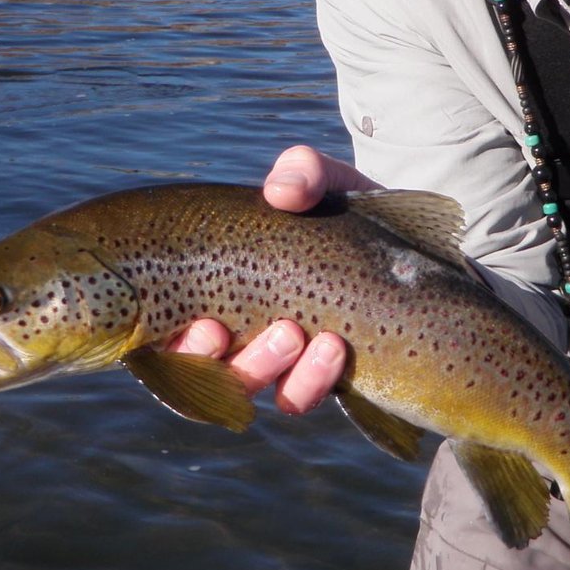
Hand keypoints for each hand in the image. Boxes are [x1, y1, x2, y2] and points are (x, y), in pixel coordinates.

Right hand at [170, 145, 377, 413]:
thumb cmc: (343, 210)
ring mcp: (274, 358)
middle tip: (224, 330)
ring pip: (244, 386)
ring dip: (259, 367)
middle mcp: (234, 326)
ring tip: (293, 333)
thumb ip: (302, 171)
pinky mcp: (315, 378)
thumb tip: (280, 190)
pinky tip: (335, 350)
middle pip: (194, 366)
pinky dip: (308, 382)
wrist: (403, 240)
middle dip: (203, 357)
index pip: (165, 322)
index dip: (168, 336)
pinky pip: (295, 398)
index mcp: (213, 281)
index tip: (200, 320)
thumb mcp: (325, 181)